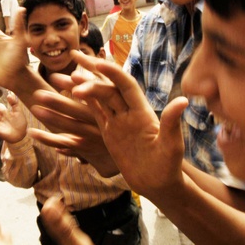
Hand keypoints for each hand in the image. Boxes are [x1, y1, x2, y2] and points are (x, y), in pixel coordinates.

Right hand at [67, 51, 188, 196]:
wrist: (159, 183)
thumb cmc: (169, 166)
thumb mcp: (171, 145)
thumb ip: (171, 122)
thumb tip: (183, 101)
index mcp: (142, 112)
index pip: (126, 86)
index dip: (113, 73)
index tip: (97, 63)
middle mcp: (129, 112)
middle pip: (108, 87)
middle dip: (91, 73)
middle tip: (73, 60)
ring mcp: (118, 122)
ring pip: (98, 98)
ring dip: (82, 85)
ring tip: (62, 76)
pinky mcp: (109, 132)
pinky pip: (94, 114)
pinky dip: (82, 104)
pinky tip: (68, 94)